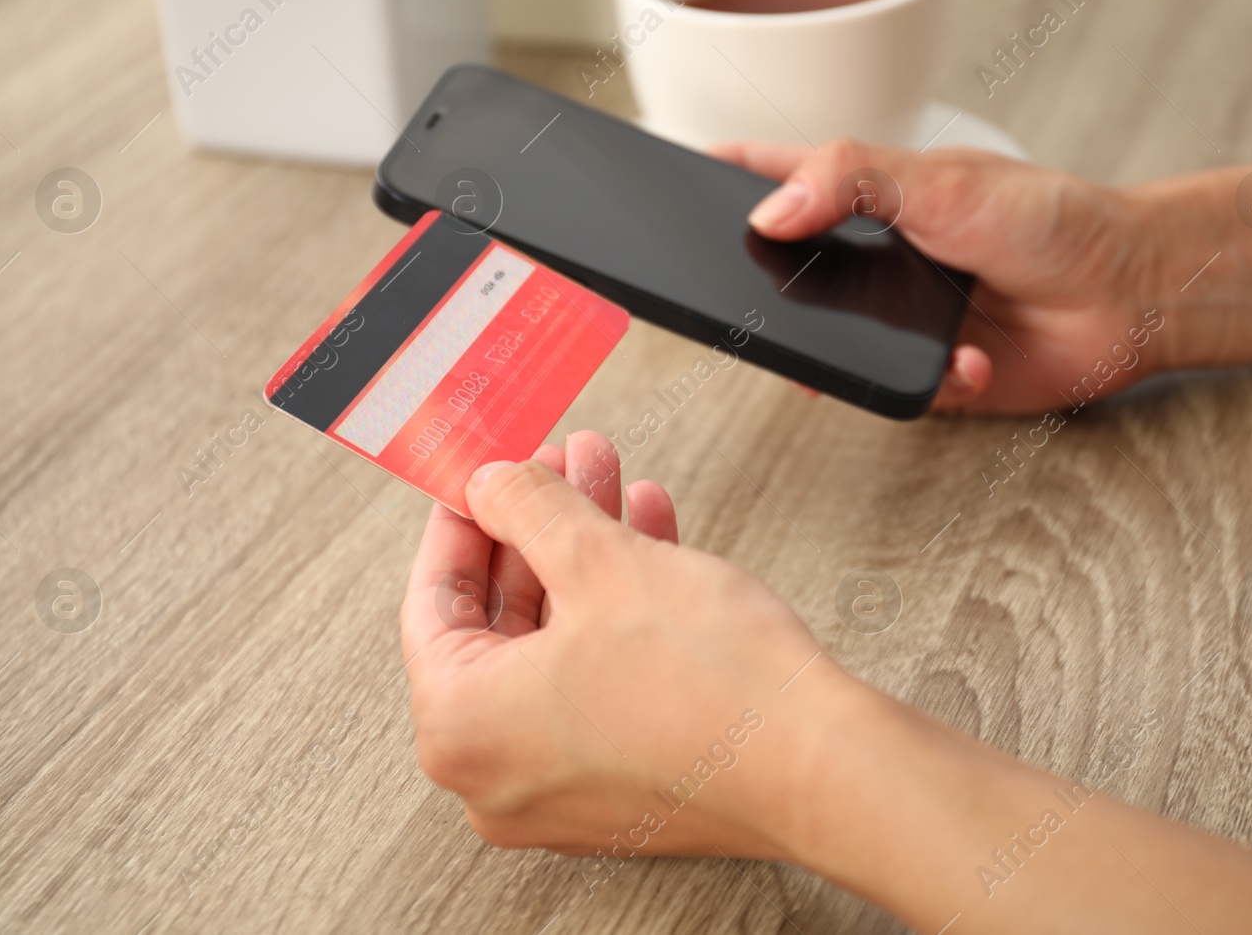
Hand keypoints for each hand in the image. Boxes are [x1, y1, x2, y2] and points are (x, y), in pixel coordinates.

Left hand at [400, 433, 831, 863]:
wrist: (820, 765)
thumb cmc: (708, 685)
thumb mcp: (598, 559)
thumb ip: (526, 507)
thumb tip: (492, 484)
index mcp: (460, 728)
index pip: (431, 601)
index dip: (463, 519)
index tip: (482, 476)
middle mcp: (495, 774)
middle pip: (501, 619)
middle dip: (539, 527)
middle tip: (559, 465)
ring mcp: (559, 786)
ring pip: (554, 643)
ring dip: (585, 555)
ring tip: (613, 481)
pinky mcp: (621, 782)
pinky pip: (594, 679)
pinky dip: (614, 610)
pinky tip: (647, 537)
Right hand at [709, 140, 1170, 414]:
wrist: (1132, 294)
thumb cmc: (1050, 218)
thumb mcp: (943, 182)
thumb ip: (850, 181)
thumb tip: (768, 213)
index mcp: (868, 194)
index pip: (772, 176)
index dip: (718, 178)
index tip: (666, 183)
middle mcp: (872, 257)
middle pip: (784, 271)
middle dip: (763, 292)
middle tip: (741, 303)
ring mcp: (894, 318)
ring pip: (828, 346)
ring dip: (841, 354)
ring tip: (856, 350)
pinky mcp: (925, 375)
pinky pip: (895, 391)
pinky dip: (934, 379)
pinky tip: (970, 360)